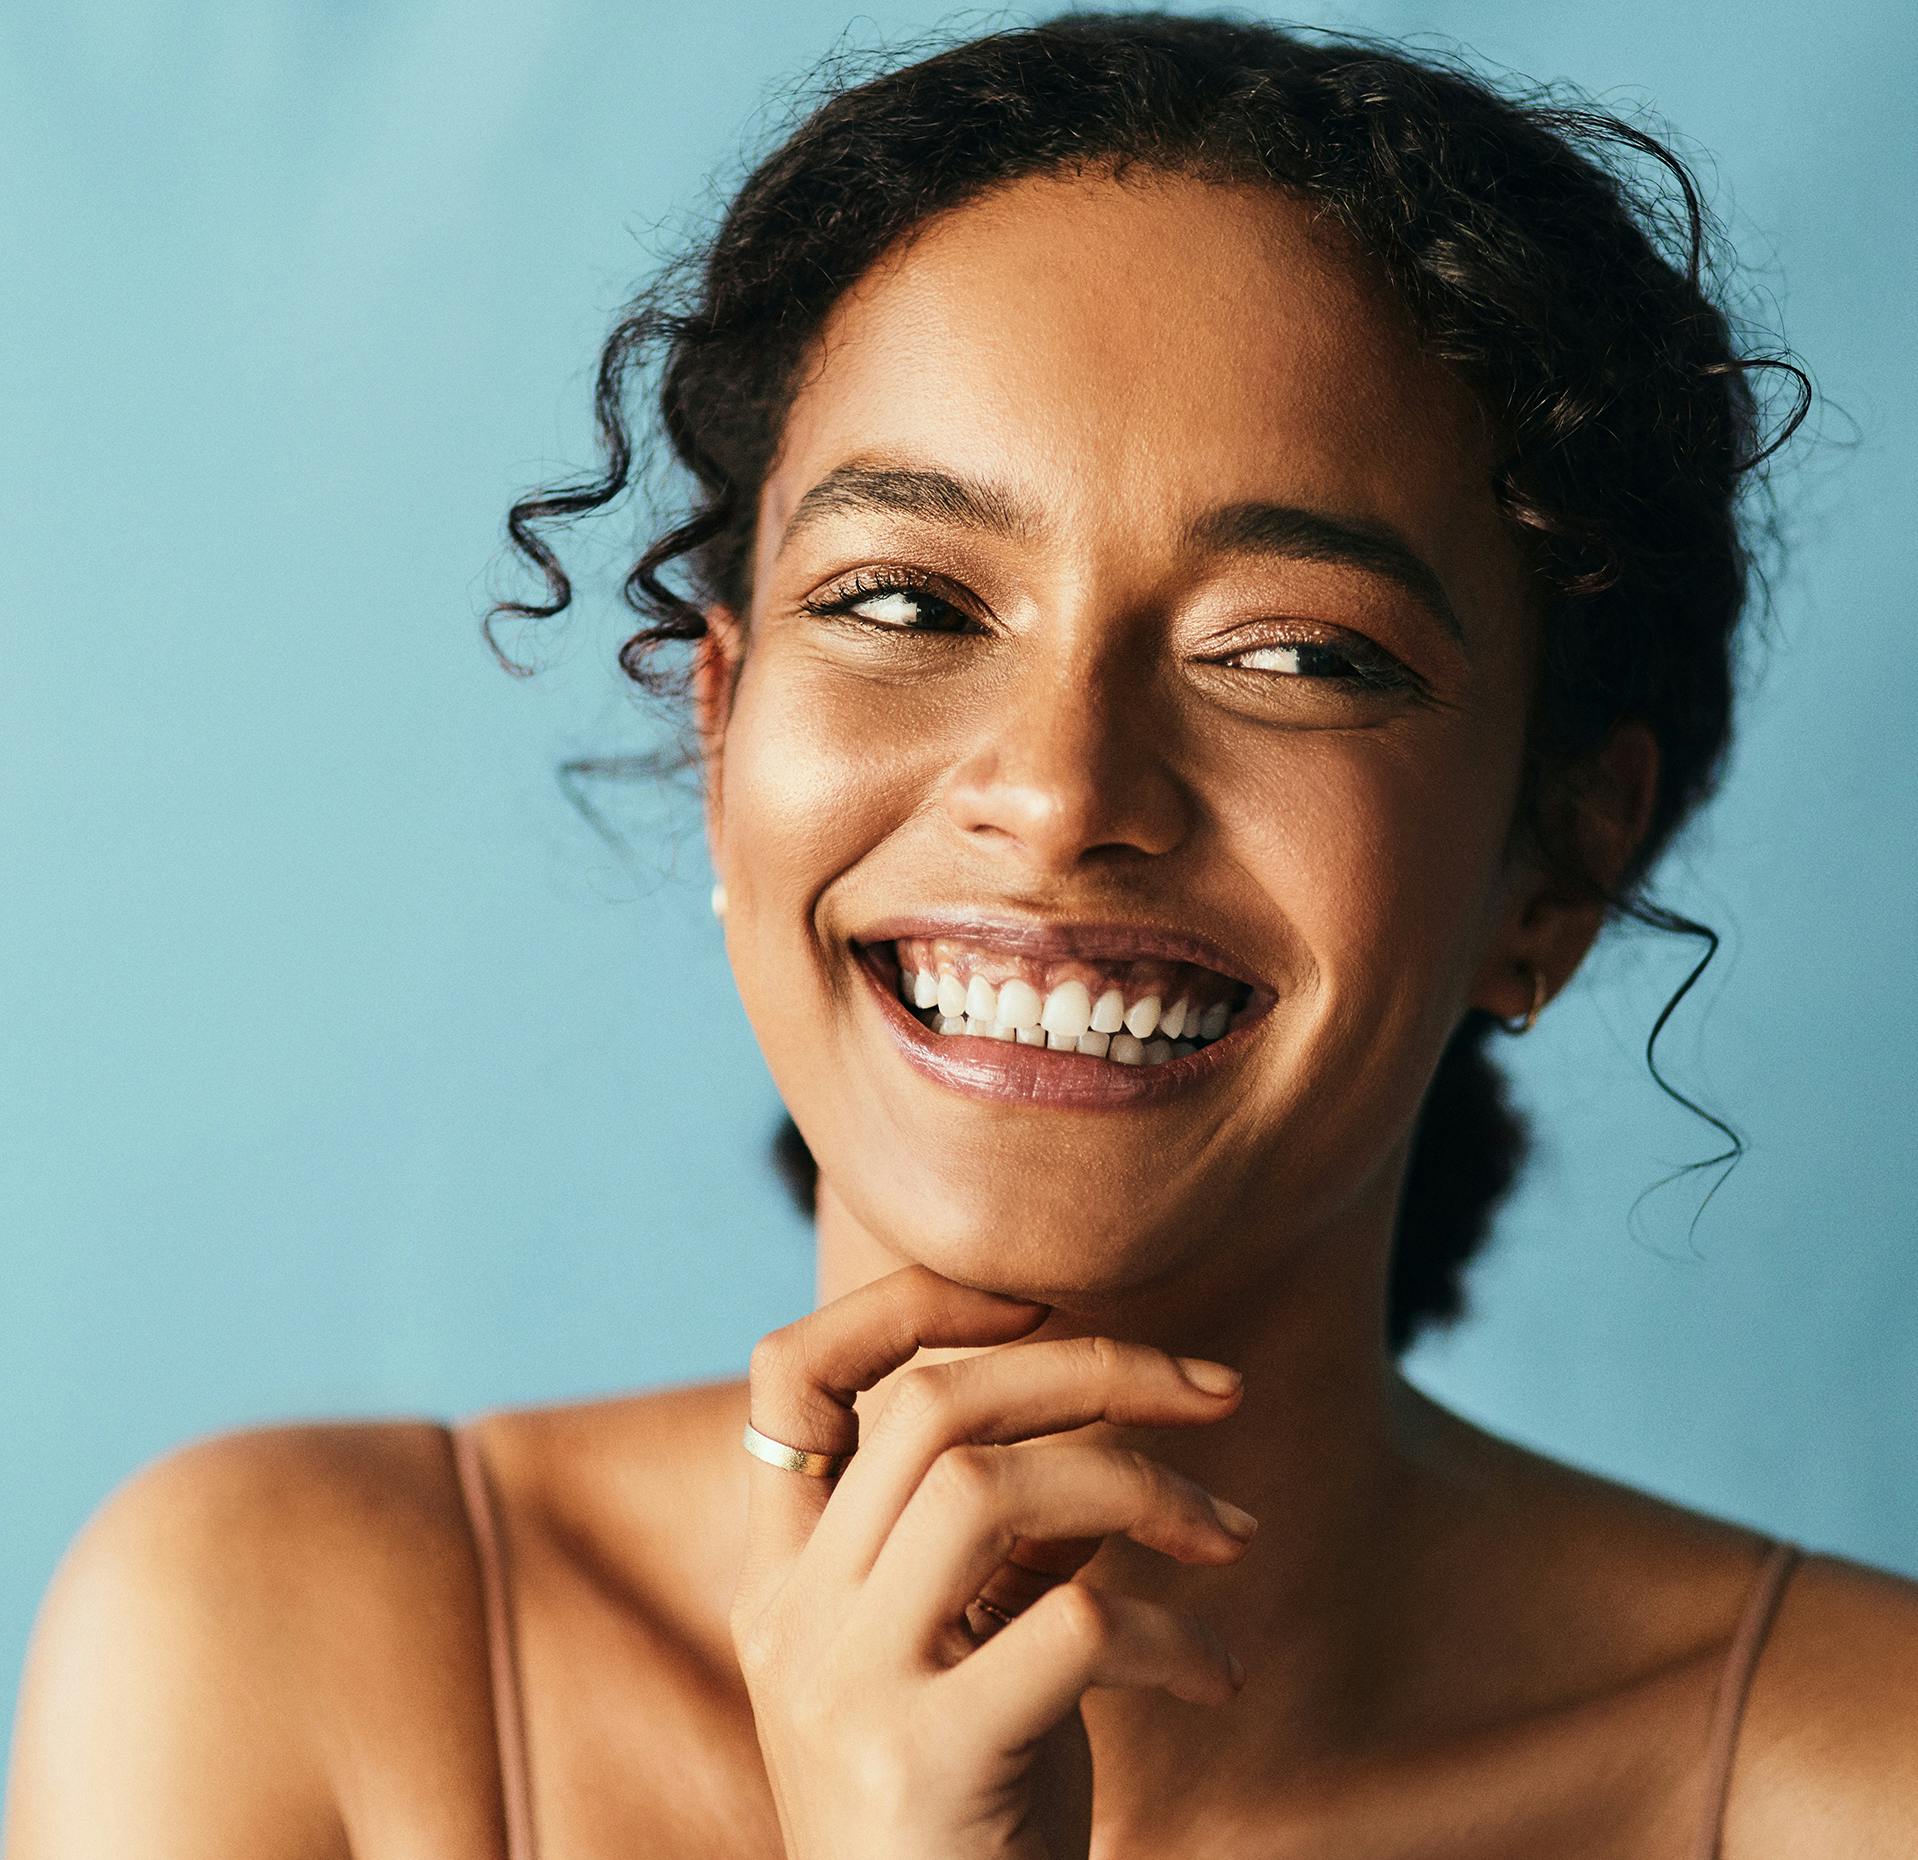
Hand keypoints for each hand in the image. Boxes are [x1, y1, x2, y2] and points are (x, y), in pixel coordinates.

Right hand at [730, 1264, 1255, 1859]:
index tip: (1037, 1296)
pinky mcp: (925, 1764)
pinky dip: (1174, 1630)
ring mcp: (845, 1687)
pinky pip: (1075, 1628)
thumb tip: (1114, 1403)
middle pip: (930, 1407)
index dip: (906, 1303)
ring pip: (987, 1487)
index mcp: (782, 1573)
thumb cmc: (968, 1815)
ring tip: (1231, 1532)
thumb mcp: (962, 1649)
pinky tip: (1218, 1673)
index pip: (787, 1374)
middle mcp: (791, 1614)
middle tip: (1217, 1390)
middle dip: (1092, 1368)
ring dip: (1143, 1484)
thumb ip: (1001, 1532)